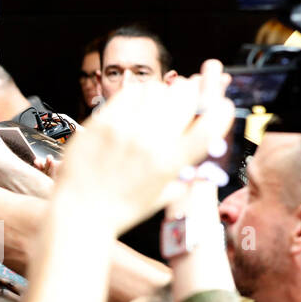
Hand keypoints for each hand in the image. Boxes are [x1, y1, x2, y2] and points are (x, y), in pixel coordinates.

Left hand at [56, 59, 233, 233]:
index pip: (209, 126)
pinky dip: (137, 95)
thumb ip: (183, 180)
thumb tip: (201, 167)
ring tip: (155, 106)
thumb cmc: (120, 210)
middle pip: (184, 97)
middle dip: (188, 95)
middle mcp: (150, 143)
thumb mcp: (161, 198)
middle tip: (183, 100)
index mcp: (169, 164)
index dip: (220, 111)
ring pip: (157, 89)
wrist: (80, 212)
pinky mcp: (102, 122)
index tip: (220, 105)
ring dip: (162, 94)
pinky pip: (129, 93)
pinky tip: (135, 106)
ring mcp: (124, 129)